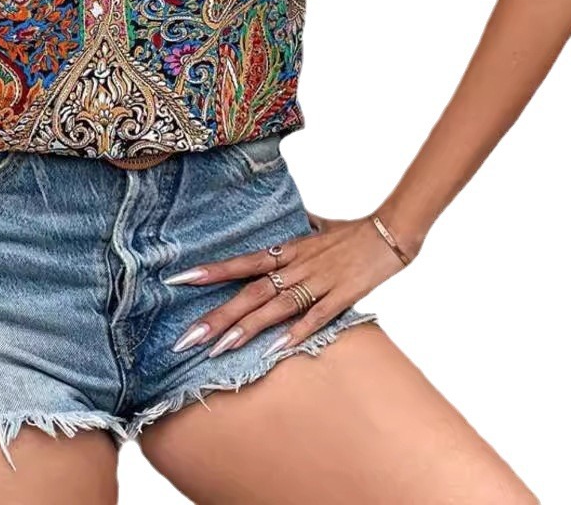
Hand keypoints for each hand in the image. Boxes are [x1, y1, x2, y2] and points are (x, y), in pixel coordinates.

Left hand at [166, 213, 416, 357]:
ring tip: (217, 349)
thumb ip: (298, 228)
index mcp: (288, 250)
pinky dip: (294, 333)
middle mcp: (296, 266)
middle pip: (250, 293)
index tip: (179, 279)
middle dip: (217, 316)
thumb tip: (290, 218)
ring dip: (246, 329)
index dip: (211, 271)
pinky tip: (274, 351)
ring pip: (275, 308)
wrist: (390, 231)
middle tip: (187, 338)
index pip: (242, 262)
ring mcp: (318, 282)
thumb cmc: (352, 230)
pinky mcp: (341, 296)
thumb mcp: (317, 226)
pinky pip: (314, 318)